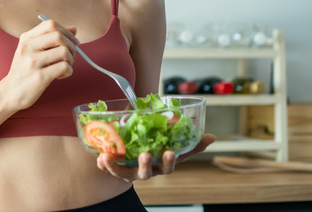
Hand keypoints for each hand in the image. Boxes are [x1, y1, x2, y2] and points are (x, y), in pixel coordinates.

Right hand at [0, 19, 79, 110]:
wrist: (9, 93)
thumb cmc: (23, 72)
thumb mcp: (31, 51)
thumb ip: (50, 39)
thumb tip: (74, 29)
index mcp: (26, 39)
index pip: (50, 24)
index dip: (66, 31)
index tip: (72, 41)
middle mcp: (28, 48)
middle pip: (59, 36)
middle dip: (71, 46)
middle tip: (70, 56)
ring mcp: (33, 62)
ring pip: (64, 51)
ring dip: (71, 60)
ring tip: (64, 67)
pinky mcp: (40, 77)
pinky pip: (64, 67)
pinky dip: (68, 71)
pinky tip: (60, 76)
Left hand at [96, 133, 215, 181]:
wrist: (133, 151)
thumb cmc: (156, 147)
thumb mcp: (172, 142)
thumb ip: (189, 140)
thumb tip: (211, 137)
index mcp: (160, 164)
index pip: (169, 166)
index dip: (170, 161)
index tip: (170, 152)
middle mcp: (145, 170)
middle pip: (146, 173)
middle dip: (146, 165)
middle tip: (145, 155)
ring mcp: (129, 171)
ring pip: (123, 173)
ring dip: (115, 166)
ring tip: (107, 156)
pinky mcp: (115, 168)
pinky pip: (108, 169)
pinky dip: (103, 165)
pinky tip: (100, 157)